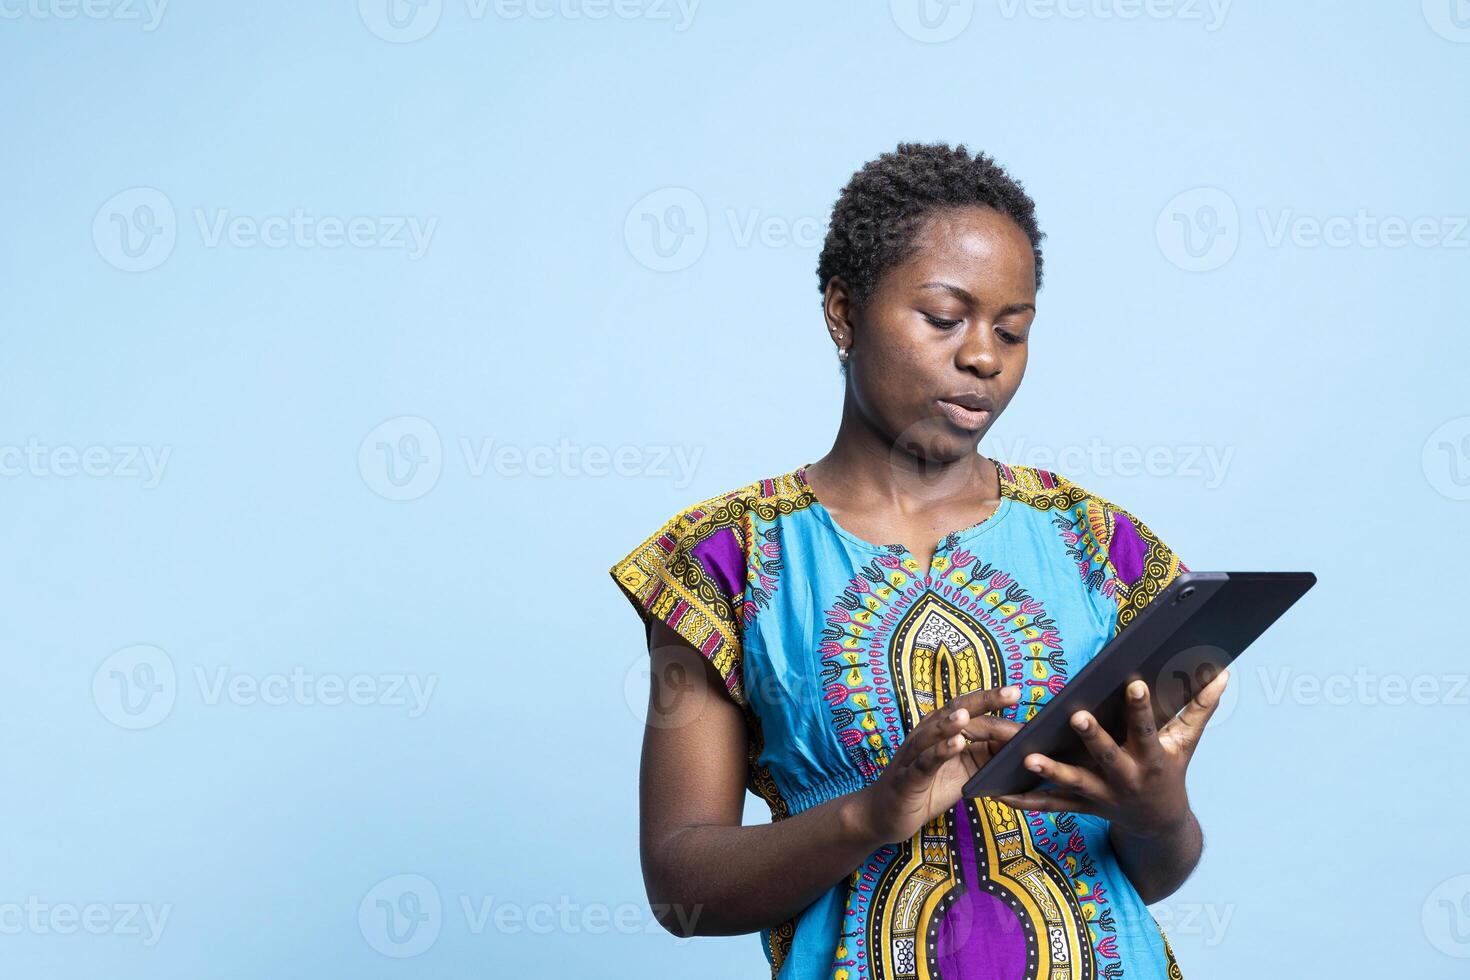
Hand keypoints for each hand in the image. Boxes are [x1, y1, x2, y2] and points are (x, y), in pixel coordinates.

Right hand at [852, 685, 1022, 845]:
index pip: (969, 709)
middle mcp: (925, 735)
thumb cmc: (925, 789)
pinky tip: (956, 744)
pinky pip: (924, 762)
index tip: (1018, 695)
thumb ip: (984, 755)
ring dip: (951, 723)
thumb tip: (1016, 744)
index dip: (993, 703)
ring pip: (933, 733)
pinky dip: (940, 752)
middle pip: (955, 711)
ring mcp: (913, 755)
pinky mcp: (907, 778)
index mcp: (939, 730)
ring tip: (969, 714)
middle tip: (1012, 693)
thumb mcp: (961, 771)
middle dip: (983, 701)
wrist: (884, 815)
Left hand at [995, 668, 1229, 837]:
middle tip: (1077, 715)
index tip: (1135, 683)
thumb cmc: (1172, 771)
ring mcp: (1103, 796)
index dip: (1142, 708)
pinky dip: (1026, 801)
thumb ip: (1201, 707)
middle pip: (1107, 756)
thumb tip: (1223, 673)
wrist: (1159, 824)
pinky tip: (999, 793)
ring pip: (1074, 784)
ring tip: (1028, 757)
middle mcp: (1127, 779)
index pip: (1146, 729)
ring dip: (1051, 773)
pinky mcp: (1082, 807)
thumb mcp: (1188, 742)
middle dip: (1093, 737)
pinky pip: (1051, 806)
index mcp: (1152, 760)